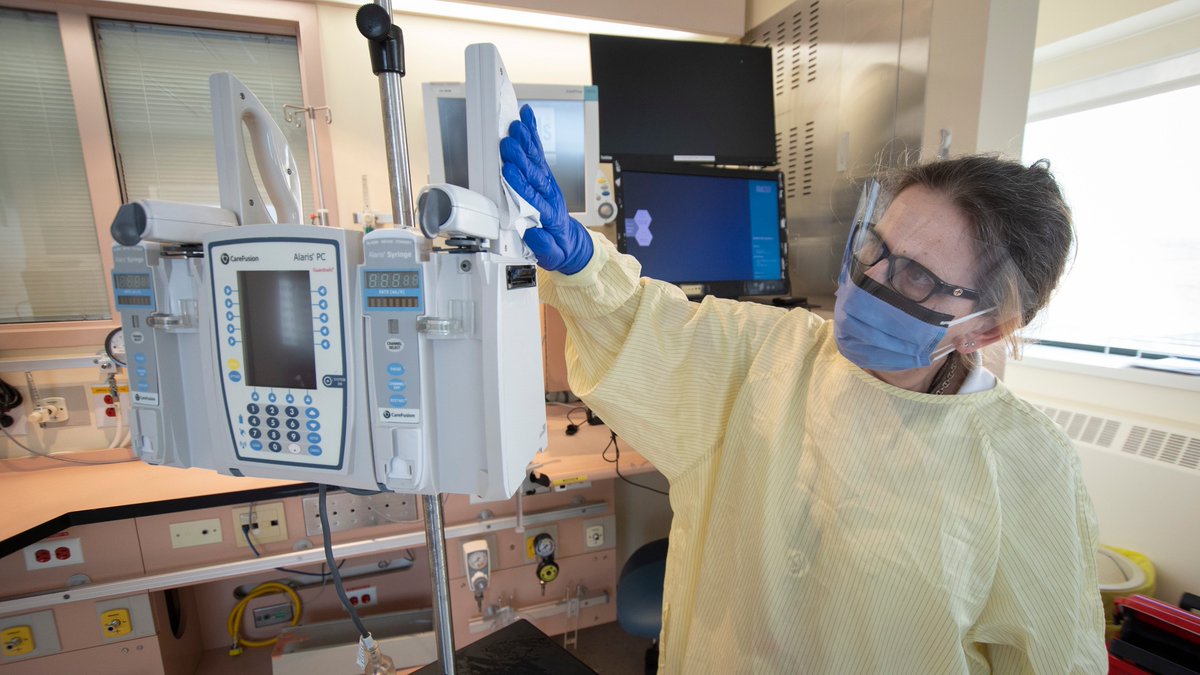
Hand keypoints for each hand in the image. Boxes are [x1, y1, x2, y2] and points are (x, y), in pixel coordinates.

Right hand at [500, 105, 592, 273]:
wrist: (568, 241)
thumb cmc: (555, 246)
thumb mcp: (551, 256)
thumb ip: (544, 247)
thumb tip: (534, 236)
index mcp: (549, 214)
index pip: (533, 197)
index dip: (521, 184)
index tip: (509, 172)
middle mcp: (548, 194)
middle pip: (533, 173)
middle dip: (520, 158)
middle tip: (508, 144)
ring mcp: (546, 182)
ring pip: (536, 159)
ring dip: (526, 141)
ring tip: (516, 126)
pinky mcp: (542, 174)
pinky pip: (537, 152)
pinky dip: (532, 134)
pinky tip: (527, 117)